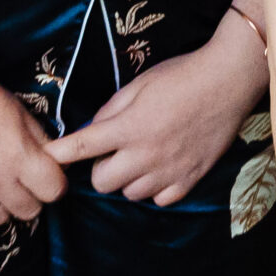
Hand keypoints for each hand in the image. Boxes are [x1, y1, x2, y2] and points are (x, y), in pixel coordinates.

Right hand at [0, 78, 66, 227]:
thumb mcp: (21, 114)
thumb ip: (42, 142)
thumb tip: (58, 164)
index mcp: (20, 157)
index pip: (54, 191)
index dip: (54, 183)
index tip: (47, 176)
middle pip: (29, 211)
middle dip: (30, 196)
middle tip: (20, 179)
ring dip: (2, 204)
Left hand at [45, 19, 269, 204]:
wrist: (227, 81)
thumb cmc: (181, 76)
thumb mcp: (139, 84)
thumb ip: (111, 109)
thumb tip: (92, 131)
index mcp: (129, 126)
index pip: (82, 148)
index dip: (59, 155)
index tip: (47, 158)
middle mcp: (146, 154)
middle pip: (103, 182)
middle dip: (102, 168)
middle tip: (114, 150)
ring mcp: (169, 170)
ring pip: (131, 193)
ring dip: (129, 179)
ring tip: (143, 156)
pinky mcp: (190, 179)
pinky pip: (160, 200)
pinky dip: (156, 188)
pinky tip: (163, 168)